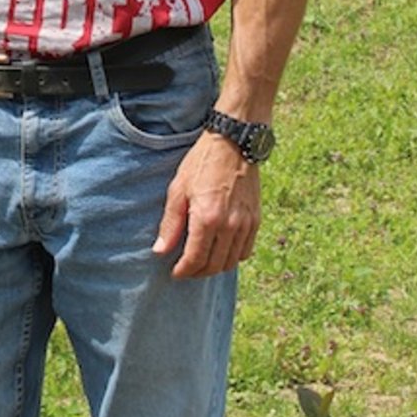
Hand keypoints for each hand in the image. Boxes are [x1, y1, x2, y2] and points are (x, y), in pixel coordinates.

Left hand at [153, 131, 260, 277]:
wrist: (233, 144)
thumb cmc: (202, 163)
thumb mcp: (178, 190)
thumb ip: (170, 224)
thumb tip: (160, 251)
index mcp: (207, 218)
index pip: (196, 259)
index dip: (184, 271)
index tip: (175, 273)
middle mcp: (230, 226)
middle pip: (214, 265)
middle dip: (197, 272)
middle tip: (186, 270)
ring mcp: (246, 224)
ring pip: (231, 262)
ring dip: (215, 267)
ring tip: (201, 262)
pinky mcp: (256, 220)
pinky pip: (245, 251)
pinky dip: (232, 257)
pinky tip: (220, 251)